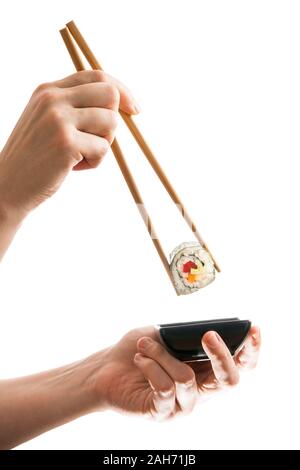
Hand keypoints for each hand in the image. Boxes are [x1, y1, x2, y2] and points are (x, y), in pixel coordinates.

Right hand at [0, 70, 138, 221]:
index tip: (134, 108)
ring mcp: (58, 119)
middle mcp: (53, 99)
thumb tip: (119, 104)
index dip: (121, 91)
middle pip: (110, 93)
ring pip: (111, 122)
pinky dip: (95, 163)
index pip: (96, 76)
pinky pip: (103, 149)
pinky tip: (73, 168)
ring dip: (104, 145)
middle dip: (114, 121)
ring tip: (81, 156)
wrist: (8, 185)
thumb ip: (74, 107)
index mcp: (48, 90)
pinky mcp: (65, 143)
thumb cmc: (35, 158)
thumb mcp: (47, 121)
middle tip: (98, 140)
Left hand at [92, 325, 260, 418]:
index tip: (253, 329)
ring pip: (187, 378)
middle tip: (207, 335)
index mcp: (205, 370)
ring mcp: (182, 405)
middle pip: (229, 381)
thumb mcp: (165, 334)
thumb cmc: (139, 349)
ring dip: (163, 355)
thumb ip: (186, 334)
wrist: (106, 368)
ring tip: (144, 347)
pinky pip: (164, 388)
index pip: (239, 365)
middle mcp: (200, 390)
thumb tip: (209, 330)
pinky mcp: (162, 413)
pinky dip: (151, 366)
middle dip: (221, 355)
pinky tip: (140, 359)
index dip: (251, 350)